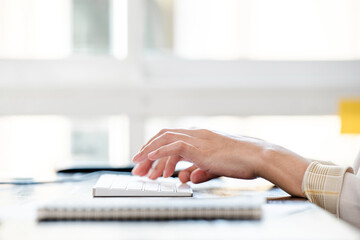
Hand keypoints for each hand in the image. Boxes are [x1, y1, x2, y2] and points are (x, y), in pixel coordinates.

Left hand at [132, 129, 265, 182]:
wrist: (257, 156)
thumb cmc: (241, 161)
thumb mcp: (215, 166)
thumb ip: (199, 171)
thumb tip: (187, 177)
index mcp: (199, 136)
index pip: (171, 138)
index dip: (156, 150)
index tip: (147, 164)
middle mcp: (195, 134)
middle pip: (163, 137)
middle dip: (147, 153)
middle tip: (138, 169)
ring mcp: (197, 139)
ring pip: (165, 140)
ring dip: (150, 154)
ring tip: (141, 169)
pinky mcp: (200, 147)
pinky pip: (174, 147)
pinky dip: (159, 151)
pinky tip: (149, 157)